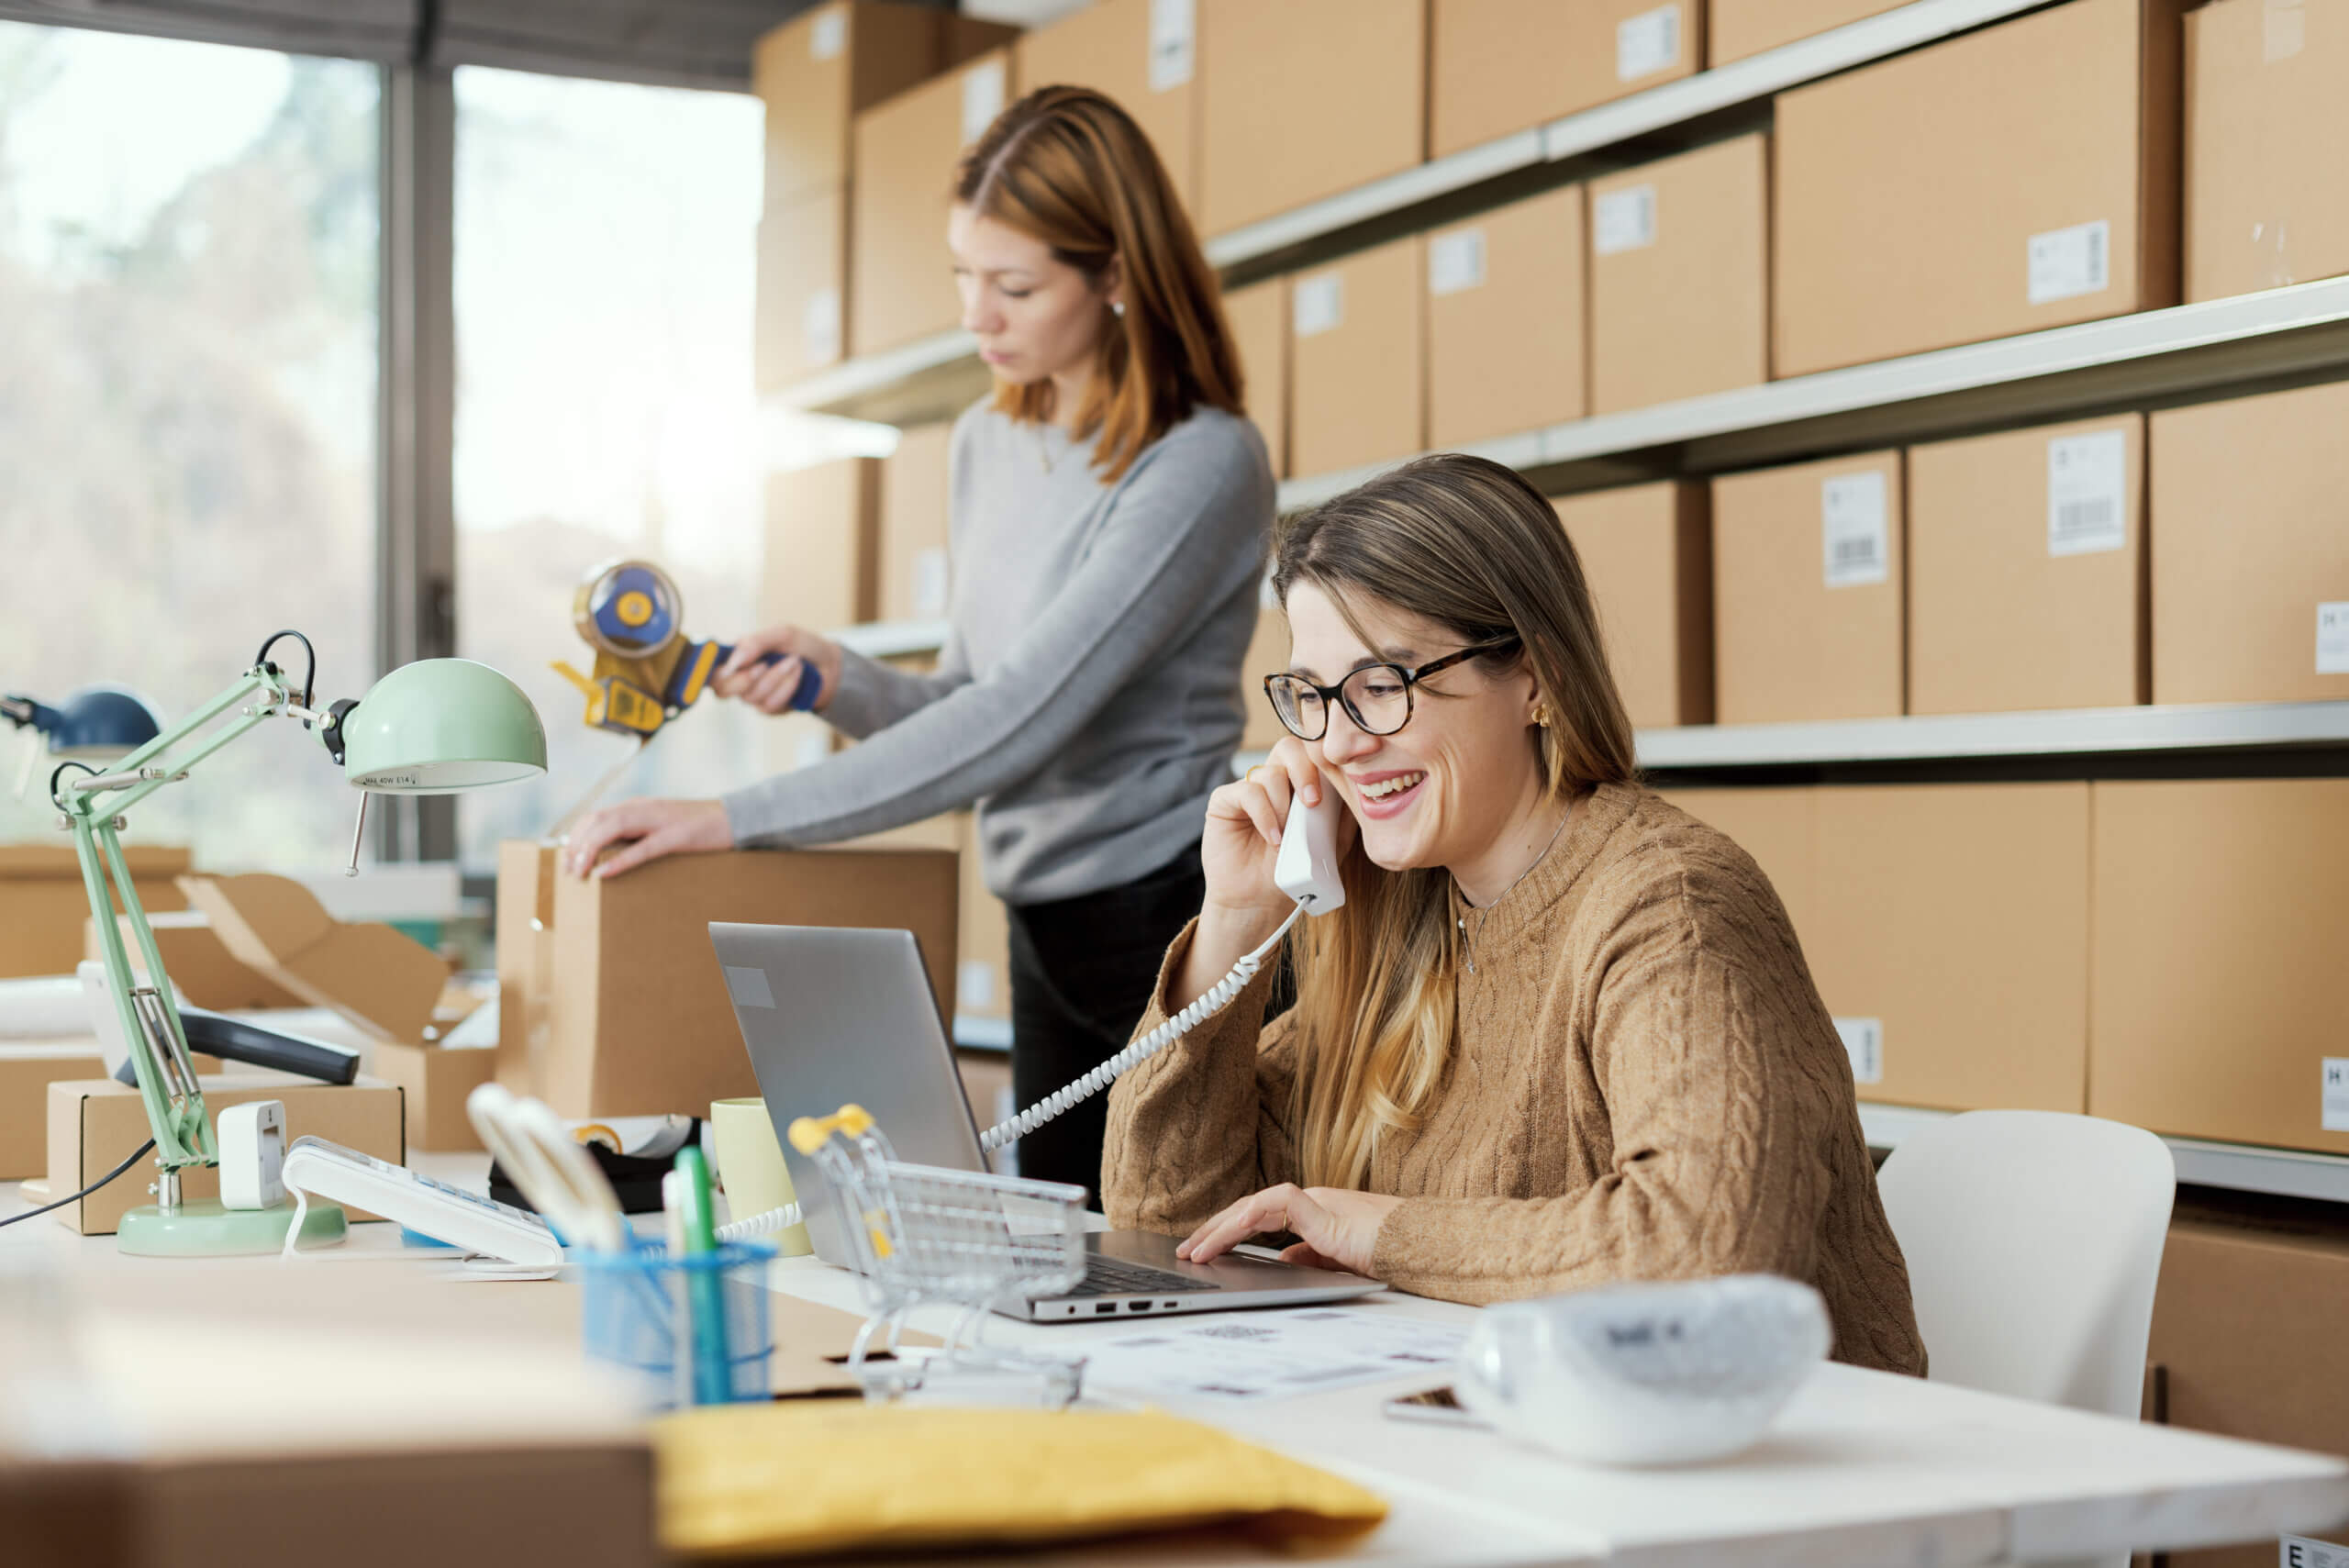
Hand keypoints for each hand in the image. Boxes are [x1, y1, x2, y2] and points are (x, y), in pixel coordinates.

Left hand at [562, 798, 731, 878]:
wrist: (735, 817)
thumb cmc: (697, 827)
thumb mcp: (661, 826)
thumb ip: (638, 834)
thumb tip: (610, 856)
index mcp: (638, 806)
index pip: (595, 816)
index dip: (575, 837)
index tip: (567, 859)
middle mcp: (643, 808)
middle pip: (597, 821)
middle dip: (576, 845)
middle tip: (569, 870)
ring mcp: (659, 820)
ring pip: (612, 829)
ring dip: (590, 851)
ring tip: (580, 872)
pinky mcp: (676, 836)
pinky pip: (642, 848)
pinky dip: (620, 860)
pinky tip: (604, 872)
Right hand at [709, 624, 842, 714]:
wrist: (830, 665)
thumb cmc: (802, 645)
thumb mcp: (781, 634)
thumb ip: (755, 643)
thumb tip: (734, 660)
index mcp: (736, 656)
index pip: (709, 669)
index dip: (706, 672)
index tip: (725, 668)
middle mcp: (739, 677)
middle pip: (721, 690)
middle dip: (744, 679)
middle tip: (764, 664)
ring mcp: (754, 695)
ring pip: (751, 697)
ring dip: (776, 678)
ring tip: (793, 662)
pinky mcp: (770, 709)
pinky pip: (770, 705)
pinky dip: (786, 688)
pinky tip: (797, 676)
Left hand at [1176, 1183, 1400, 1277]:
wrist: (1422, 1247)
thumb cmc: (1391, 1252)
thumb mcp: (1340, 1261)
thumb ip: (1310, 1258)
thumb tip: (1281, 1262)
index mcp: (1314, 1213)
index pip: (1259, 1217)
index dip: (1227, 1232)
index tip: (1204, 1251)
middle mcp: (1311, 1202)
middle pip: (1248, 1210)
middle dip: (1213, 1231)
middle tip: (1186, 1251)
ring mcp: (1317, 1202)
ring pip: (1254, 1206)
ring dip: (1221, 1228)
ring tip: (1196, 1250)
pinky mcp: (1325, 1211)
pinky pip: (1279, 1203)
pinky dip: (1251, 1216)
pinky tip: (1231, 1233)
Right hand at [1199, 737, 1351, 923]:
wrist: (1260, 901)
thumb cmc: (1295, 871)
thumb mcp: (1332, 844)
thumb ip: (1344, 815)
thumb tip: (1361, 789)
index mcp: (1300, 783)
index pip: (1312, 752)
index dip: (1325, 762)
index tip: (1337, 788)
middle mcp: (1274, 780)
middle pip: (1289, 748)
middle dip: (1305, 771)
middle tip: (1312, 802)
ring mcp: (1248, 788)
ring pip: (1269, 773)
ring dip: (1283, 806)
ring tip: (1286, 837)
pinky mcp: (1224, 801)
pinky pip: (1246, 792)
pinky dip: (1264, 815)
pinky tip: (1272, 838)